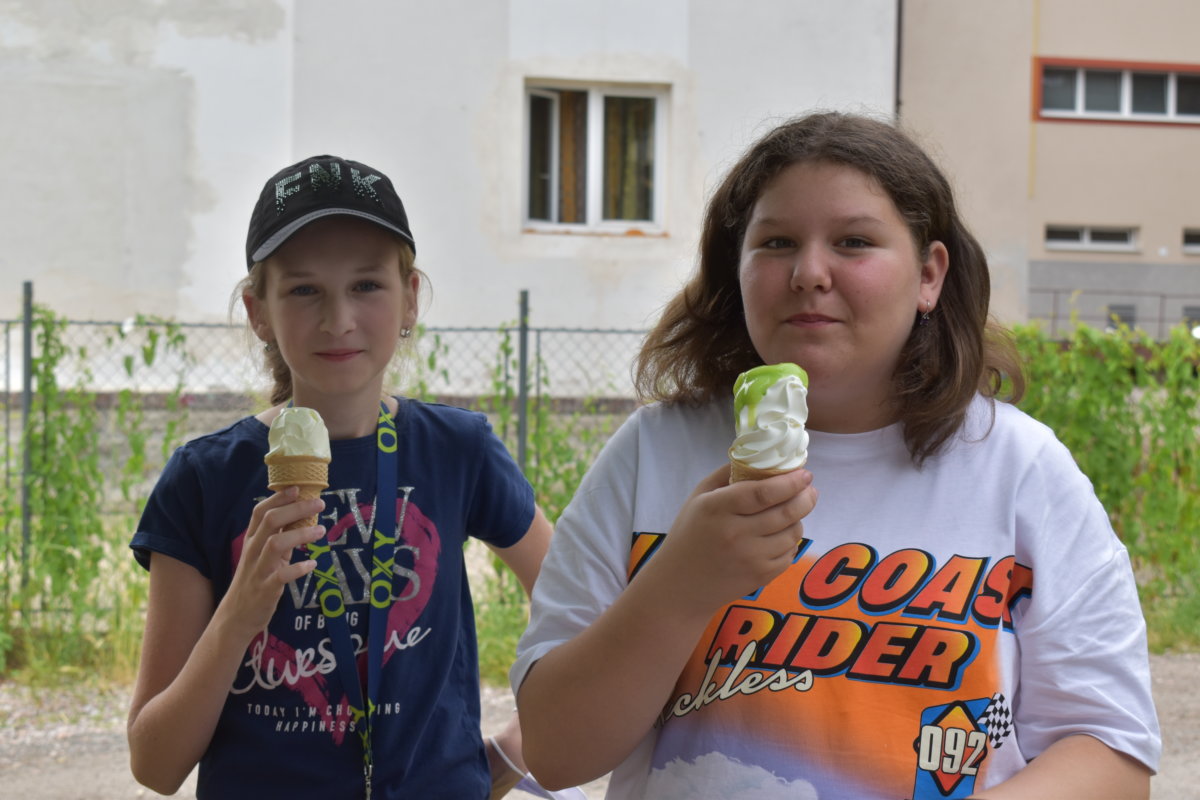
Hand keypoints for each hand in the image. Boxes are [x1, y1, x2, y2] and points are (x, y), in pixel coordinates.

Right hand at [220, 486, 324, 640]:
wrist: (235, 617)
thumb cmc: (255, 581)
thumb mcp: (264, 556)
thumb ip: (279, 537)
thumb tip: (301, 516)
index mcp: (252, 541)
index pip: (260, 512)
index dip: (278, 498)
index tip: (298, 488)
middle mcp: (252, 552)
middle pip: (270, 521)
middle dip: (296, 509)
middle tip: (319, 503)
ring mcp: (257, 570)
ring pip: (275, 544)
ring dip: (300, 534)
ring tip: (321, 530)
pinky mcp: (265, 590)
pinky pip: (281, 576)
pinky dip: (298, 568)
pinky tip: (312, 565)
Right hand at [644, 464, 816, 618]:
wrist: (681, 585)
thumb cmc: (689, 534)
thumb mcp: (699, 497)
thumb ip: (726, 474)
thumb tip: (759, 458)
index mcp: (717, 509)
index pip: (763, 492)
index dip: (790, 482)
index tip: (805, 473)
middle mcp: (736, 534)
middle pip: (786, 512)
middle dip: (806, 497)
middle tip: (810, 488)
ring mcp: (750, 558)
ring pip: (793, 533)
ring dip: (799, 518)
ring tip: (794, 510)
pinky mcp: (761, 577)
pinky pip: (790, 554)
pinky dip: (791, 541)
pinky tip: (782, 534)